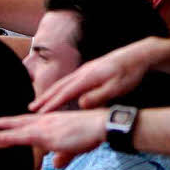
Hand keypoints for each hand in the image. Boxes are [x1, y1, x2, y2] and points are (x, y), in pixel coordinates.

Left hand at [0, 109, 108, 168]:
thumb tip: (55, 165)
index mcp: (50, 123)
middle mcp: (43, 122)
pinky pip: (19, 137)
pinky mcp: (43, 134)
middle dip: (2, 131)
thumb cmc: (90, 134)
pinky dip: (4, 137)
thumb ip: (62, 156)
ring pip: (15, 132)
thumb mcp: (73, 148)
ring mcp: (42, 127)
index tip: (1, 129)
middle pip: (18, 127)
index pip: (27, 126)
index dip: (14, 128)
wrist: (99, 125)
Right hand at [31, 38, 159, 111]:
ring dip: (50, 92)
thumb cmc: (130, 73)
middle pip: (60, 86)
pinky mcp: (90, 69)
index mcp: (88, 77)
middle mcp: (84, 72)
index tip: (39, 115)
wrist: (139, 55)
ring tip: (40, 102)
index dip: (52, 104)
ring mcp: (86, 70)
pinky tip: (59, 94)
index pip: (65, 93)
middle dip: (45, 98)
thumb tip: (80, 103)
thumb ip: (98, 96)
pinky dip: (60, 88)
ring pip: (63, 82)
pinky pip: (70, 80)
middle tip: (30, 109)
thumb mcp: (117, 88)